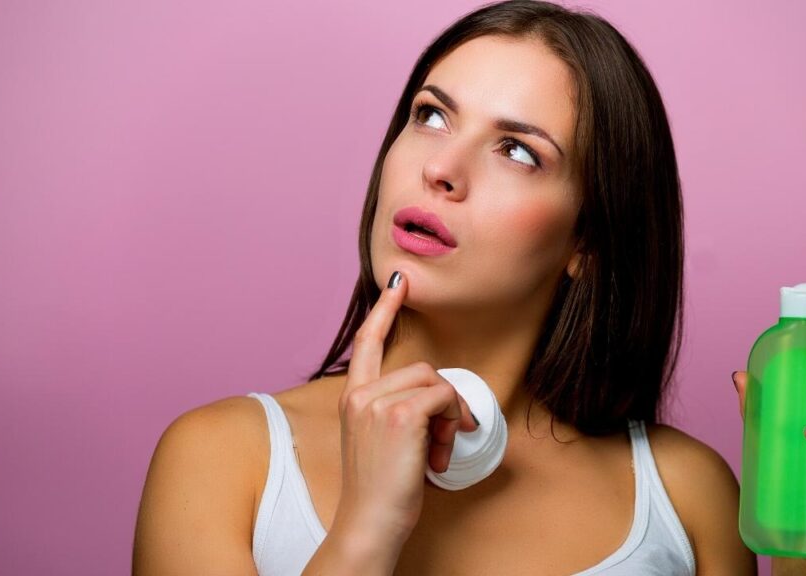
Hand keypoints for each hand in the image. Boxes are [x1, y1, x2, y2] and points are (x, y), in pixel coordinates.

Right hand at [330, 270, 478, 550]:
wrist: (369, 524)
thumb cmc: (381, 492)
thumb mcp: (383, 442)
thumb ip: (398, 412)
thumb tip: (440, 398)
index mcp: (353, 398)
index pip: (367, 341)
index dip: (385, 309)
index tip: (400, 282)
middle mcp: (360, 394)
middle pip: (421, 368)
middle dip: (442, 403)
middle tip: (439, 443)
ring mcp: (376, 402)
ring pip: (435, 382)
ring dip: (449, 417)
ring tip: (436, 453)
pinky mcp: (400, 414)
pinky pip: (445, 398)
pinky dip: (453, 424)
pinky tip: (438, 456)